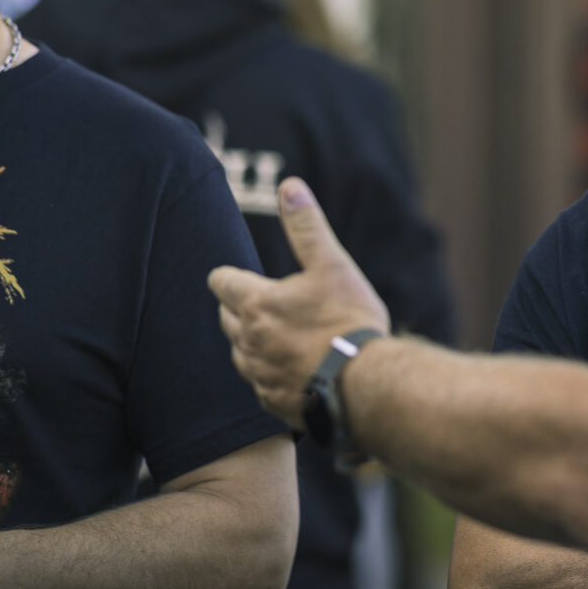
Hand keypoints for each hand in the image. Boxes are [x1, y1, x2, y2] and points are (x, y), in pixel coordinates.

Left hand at [209, 178, 392, 424]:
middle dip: (239, 309)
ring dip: (253, 343)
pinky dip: (270, 374)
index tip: (233, 276)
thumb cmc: (349, 321)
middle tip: (262, 303)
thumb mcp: (331, 265)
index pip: (220, 283)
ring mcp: (258, 375)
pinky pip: (260, 384)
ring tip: (279, 337)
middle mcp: (248, 341)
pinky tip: (293, 369)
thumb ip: (306, 227)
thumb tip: (289, 186)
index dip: (227, 277)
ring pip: (240, 354)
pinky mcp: (272, 401)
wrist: (366, 385)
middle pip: (225, 319)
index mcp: (256, 304)